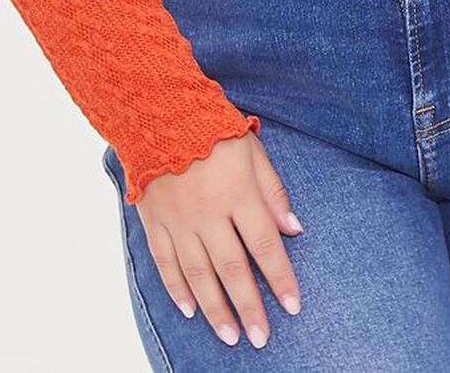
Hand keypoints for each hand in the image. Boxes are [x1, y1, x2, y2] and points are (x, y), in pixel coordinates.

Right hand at [135, 130, 302, 348]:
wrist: (158, 112)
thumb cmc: (212, 129)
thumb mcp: (252, 150)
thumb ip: (272, 191)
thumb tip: (294, 228)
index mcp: (238, 193)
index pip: (265, 245)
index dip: (280, 278)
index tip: (292, 306)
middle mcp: (208, 213)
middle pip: (233, 269)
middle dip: (250, 307)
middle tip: (261, 338)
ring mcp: (179, 220)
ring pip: (199, 274)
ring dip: (216, 309)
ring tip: (230, 336)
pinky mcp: (155, 221)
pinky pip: (166, 263)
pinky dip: (178, 289)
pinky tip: (190, 310)